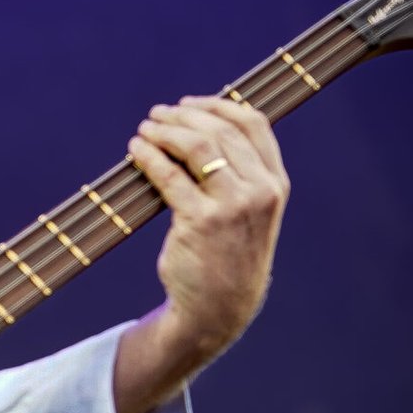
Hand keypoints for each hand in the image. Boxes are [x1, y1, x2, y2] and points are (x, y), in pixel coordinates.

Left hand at [129, 94, 289, 360]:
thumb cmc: (228, 256)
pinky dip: (149, 156)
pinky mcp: (200, 221)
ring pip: (196, 146)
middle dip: (183, 116)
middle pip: (220, 130)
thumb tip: (200, 127)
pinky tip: (136, 151)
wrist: (219, 308)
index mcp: (275, 184)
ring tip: (145, 129)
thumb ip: (240, 174)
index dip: (218, 106)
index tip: (189, 104)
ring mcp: (232, 206)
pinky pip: (169, 175)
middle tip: (157, 115)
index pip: (253, 124)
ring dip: (165, 131)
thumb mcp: (251, 212)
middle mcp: (259, 191)